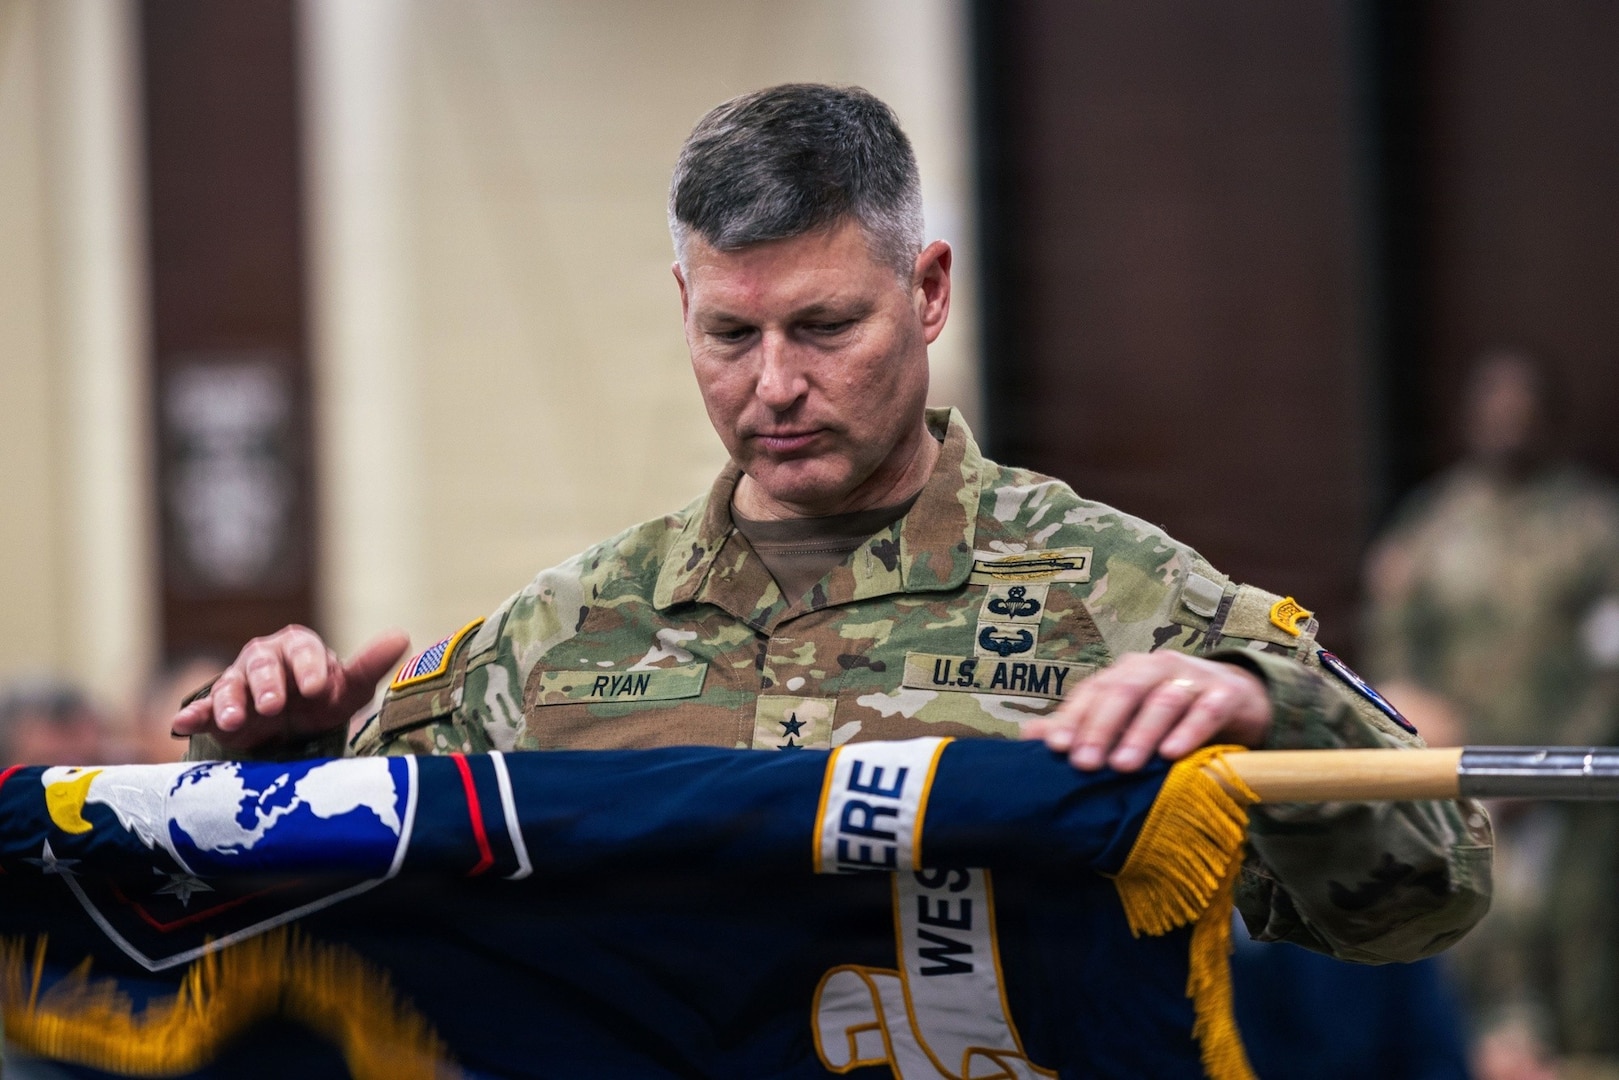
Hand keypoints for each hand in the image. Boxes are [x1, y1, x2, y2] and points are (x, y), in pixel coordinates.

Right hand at [171, 626, 409, 751]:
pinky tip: (185, 723)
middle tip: (274, 705)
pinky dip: (194, 715)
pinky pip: (203, 710)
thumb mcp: (350, 687)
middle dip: (267, 684)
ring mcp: (238, 683)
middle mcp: (265, 659)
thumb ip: (370, 664)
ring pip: (230, 686)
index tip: (318, 687)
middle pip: (262, 665)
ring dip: (230, 702)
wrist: (294, 726)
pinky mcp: (218, 711)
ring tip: (233, 720)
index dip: (309, 667)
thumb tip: (401, 636)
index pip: (303, 649)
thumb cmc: (323, 699)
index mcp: (299, 647)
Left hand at [1023, 652, 1271, 771]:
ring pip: (1162, 701)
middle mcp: (1156, 668)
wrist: (1238, 697)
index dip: (1073, 719)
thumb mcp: (1128, 716)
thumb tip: (1029, 737)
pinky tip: (1172, 755)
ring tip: (1122, 766)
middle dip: (1100, 728)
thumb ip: (1084, 725)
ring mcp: (1192, 678)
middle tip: (1085, 764)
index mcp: (1126, 671)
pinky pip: (1207, 711)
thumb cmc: (1172, 710)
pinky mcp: (1226, 694)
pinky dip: (1189, 732)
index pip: (1093, 691)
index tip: (1055, 749)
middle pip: (1123, 692)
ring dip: (1140, 734)